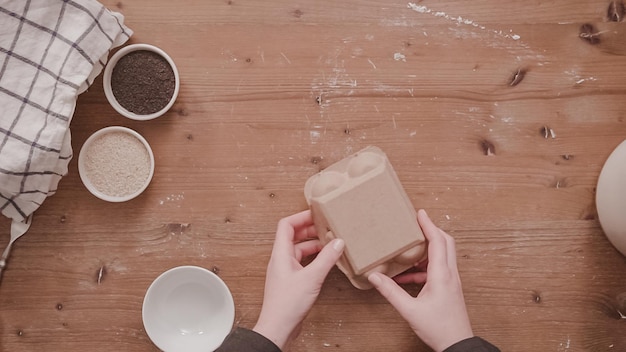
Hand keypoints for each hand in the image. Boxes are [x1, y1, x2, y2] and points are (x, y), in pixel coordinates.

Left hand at [253, 210, 344, 349]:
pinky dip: (314, 258)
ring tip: (330, 242)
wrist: (278, 328)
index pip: (286, 225)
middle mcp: (281, 260)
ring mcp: (285, 270)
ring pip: (299, 249)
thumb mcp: (312, 278)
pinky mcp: (291, 281)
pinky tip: (326, 261)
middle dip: (310, 229)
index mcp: (280, 254)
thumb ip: (326, 259)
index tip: (316, 213)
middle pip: (293, 236)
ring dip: (313, 244)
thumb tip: (338, 242)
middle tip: (326, 226)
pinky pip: (303, 262)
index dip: (300, 217)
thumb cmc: (287, 305)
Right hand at [367, 209, 473, 351]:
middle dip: (431, 230)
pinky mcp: (450, 288)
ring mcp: (452, 281)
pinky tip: (408, 276)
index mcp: (442, 275)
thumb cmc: (439, 329)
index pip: (438, 241)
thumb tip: (375, 277)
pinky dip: (424, 267)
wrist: (457, 345)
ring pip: (443, 255)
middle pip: (445, 243)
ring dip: (428, 248)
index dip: (428, 225)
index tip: (419, 213)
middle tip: (416, 223)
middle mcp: (450, 275)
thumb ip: (391, 292)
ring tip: (409, 248)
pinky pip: (438, 269)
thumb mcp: (410, 310)